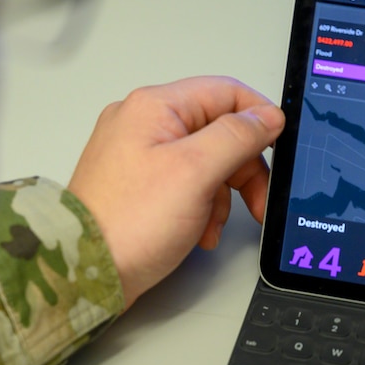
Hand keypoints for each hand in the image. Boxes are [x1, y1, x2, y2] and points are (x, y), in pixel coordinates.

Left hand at [67, 76, 284, 308]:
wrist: (87, 272)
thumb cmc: (127, 225)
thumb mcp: (195, 172)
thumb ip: (237, 136)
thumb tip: (267, 116)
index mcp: (154, 107)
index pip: (226, 93)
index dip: (259, 119)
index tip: (277, 149)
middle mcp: (143, 123)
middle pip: (219, 130)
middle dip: (242, 170)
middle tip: (256, 201)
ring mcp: (138, 154)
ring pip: (206, 161)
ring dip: (222, 195)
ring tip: (212, 224)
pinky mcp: (138, 183)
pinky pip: (186, 183)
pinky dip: (201, 207)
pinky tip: (197, 230)